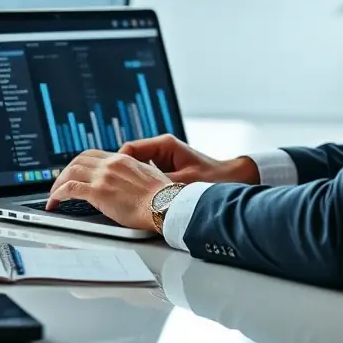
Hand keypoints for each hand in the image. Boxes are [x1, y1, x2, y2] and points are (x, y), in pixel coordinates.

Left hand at [46, 149, 169, 229]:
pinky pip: (69, 189)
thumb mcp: (148, 177)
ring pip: (70, 172)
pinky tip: (54, 203)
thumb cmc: (162, 197)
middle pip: (78, 160)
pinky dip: (57, 194)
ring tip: (54, 196)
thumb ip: (133, 175)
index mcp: (123, 159)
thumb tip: (127, 183)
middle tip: (60, 185)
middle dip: (65, 172)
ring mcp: (104, 177)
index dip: (79, 164)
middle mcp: (111, 164)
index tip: (74, 174)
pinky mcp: (98, 193)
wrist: (166, 205)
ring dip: (58, 184)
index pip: (93, 155)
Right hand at [118, 134, 259, 184]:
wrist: (233, 179)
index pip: (129, 149)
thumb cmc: (213, 179)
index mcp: (164, 145)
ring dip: (129, 179)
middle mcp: (162, 148)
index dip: (117, 164)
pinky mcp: (167, 170)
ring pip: (136, 167)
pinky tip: (138, 198)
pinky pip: (146, 175)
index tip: (109, 178)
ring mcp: (164, 158)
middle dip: (119, 172)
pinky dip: (140, 184)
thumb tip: (138, 192)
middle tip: (109, 188)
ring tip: (121, 194)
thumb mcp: (183, 183)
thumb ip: (160, 185)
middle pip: (129, 157)